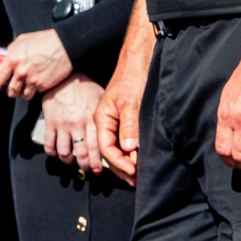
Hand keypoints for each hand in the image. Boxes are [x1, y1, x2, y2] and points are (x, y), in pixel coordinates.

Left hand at [0, 29, 72, 99]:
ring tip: (28, 84)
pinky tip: (40, 79)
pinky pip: (35, 92)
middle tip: (16, 85)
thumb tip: (4, 58)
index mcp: (12, 60)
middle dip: (12, 90)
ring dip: (24, 92)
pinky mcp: (43, 85)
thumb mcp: (22, 40)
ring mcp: (32, 80)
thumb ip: (11, 51)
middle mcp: (20, 72)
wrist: (65, 45)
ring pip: (22, 95)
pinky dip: (36, 89)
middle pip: (10, 92)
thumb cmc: (44, 40)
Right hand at [38, 77, 102, 162]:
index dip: (97, 162)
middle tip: (87, 168)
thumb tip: (120, 133)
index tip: (98, 169)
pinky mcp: (50, 123)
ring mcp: (63, 124)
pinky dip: (53, 153)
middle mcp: (78, 124)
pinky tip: (57, 153)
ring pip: (65, 152)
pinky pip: (49, 144)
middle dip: (85, 165)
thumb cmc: (85, 88)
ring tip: (71, 161)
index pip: (97, 147)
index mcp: (92, 119)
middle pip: (82, 153)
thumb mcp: (102, 100)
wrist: (65, 78)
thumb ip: (107, 117)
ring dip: (68, 161)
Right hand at [93, 65, 142, 183]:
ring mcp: (114, 122)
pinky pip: (124, 141)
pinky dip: (130, 153)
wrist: (138, 60)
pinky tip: (138, 159)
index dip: (119, 162)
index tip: (134, 171)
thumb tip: (129, 148)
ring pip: (116, 149)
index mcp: (102, 119)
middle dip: (122, 168)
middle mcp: (106, 123)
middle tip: (137, 180)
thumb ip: (129, 125)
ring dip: (126, 163)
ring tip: (137, 175)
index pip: (106, 148)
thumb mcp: (131, 102)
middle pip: (109, 152)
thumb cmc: (133, 77)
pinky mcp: (124, 120)